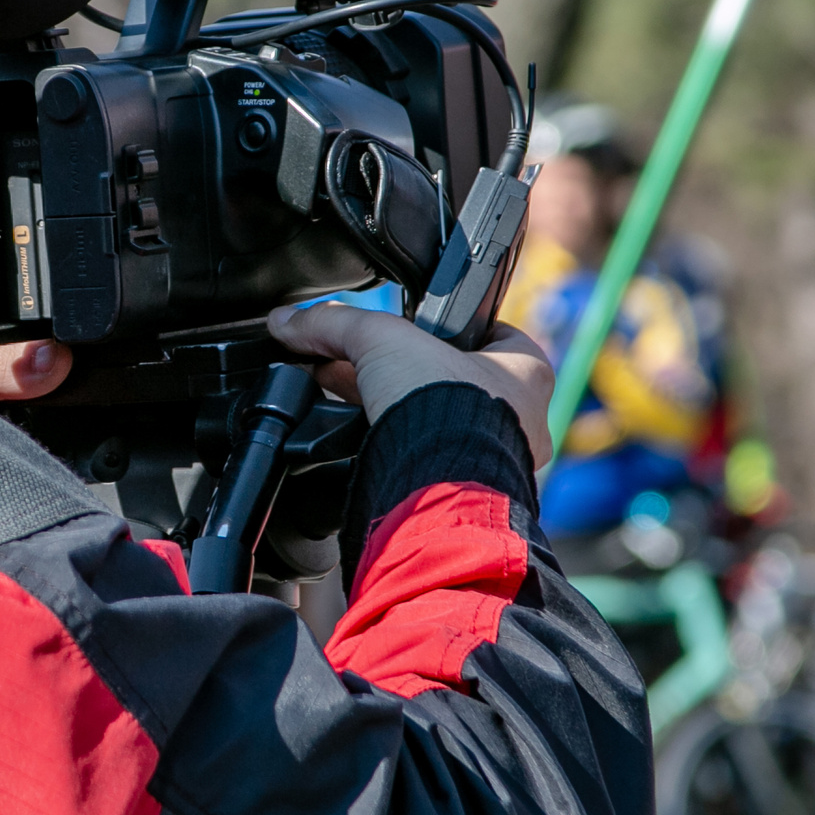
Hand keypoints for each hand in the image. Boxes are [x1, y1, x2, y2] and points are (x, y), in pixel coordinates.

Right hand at [267, 303, 553, 467]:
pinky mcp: (465, 493)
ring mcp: (496, 463)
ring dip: (401, 414)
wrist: (435, 487)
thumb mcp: (380, 339)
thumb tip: (289, 320)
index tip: (409, 329)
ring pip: (445, 426)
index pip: (490, 333)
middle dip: (408, 374)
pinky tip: (363, 441)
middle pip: (456, 381)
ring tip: (354, 402)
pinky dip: (399, 451)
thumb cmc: (443, 409)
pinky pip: (432, 464)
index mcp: (525, 372)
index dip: (444, 327)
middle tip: (365, 368)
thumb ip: (334, 324)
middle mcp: (522, 420)